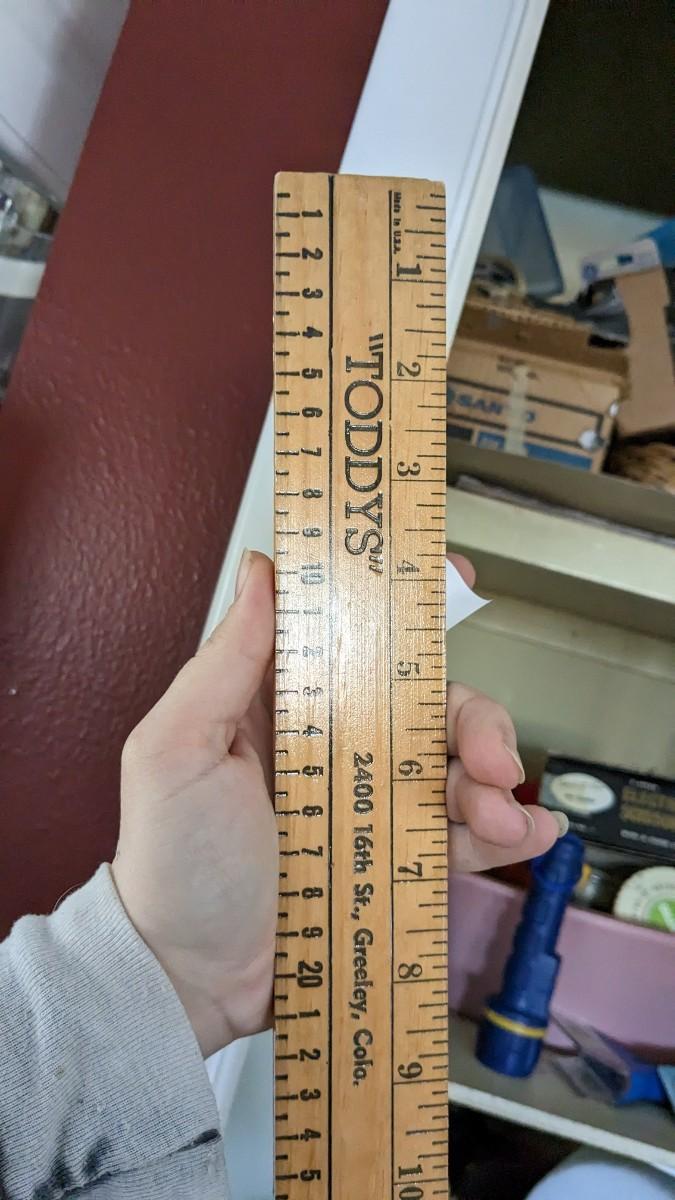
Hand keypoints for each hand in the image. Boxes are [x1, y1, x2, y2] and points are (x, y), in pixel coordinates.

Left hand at [112, 549, 560, 1057]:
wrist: (190, 978)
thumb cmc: (171, 861)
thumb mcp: (176, 748)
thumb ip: (224, 661)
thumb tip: (264, 570)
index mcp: (284, 704)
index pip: (355, 636)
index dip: (407, 607)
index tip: (455, 581)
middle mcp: (335, 743)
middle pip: (426, 703)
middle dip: (472, 719)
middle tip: (489, 755)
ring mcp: (369, 801)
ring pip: (454, 764)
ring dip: (494, 780)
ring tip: (502, 816)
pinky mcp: (393, 857)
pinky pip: (461, 833)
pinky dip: (507, 828)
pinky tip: (529, 834)